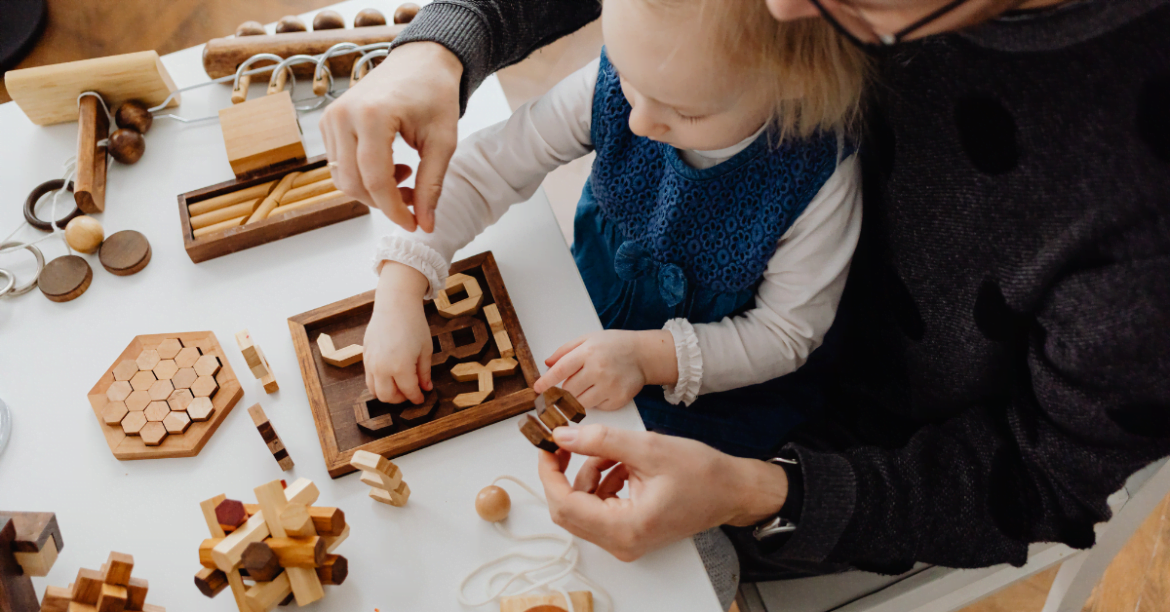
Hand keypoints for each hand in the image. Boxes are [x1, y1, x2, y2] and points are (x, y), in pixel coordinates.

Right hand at [319, 41, 462, 232]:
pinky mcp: (328, 122)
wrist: (420, 61)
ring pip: (342, 178)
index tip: (413, 225)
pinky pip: (339, 165)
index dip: (394, 210)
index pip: (376, 180)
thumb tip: (425, 224)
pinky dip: (363, 176)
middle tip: (414, 199)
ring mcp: (331, 118)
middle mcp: (343, 115)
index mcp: (372, 116)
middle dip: (383, 203)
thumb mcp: (443, 142)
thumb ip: (432, 185)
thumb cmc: (434, 94)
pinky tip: (390, 165)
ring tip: (406, 176)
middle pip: (353, 184)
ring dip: (373, 191)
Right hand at [363, 262, 432, 403]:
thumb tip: (426, 388)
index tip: (422, 398)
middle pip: (388, 397)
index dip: (417, 398)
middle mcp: (382, 368)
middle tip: (410, 393)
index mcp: (400, 366)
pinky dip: (378, 383)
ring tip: (400, 386)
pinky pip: (369, 378)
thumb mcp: (425, 349)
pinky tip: (390, 376)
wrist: (395, 304)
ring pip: (374, 391)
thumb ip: (424, 372)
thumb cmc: (413, 324)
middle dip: (400, 399)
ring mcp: (371, 363)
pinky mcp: (365, 356)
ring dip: (387, 393)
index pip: (408, 391)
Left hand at [534, 330, 677, 410]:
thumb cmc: (614, 345)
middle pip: (568, 390)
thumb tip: (546, 364)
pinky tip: (600, 391)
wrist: (643, 355)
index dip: (546, 382)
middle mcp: (599, 370)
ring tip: (584, 387)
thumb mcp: (588, 339)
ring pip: (580, 403)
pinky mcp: (618, 400)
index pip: (560, 370)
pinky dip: (593, 402)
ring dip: (576, 398)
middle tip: (563, 389)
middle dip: (562, 391)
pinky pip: (596, 408)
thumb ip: (565, 351)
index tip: (537, 389)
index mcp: (588, 352)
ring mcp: (609, 387)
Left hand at [537, 425, 788, 560]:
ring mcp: (625, 540)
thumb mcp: (648, 448)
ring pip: (584, 505)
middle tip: (566, 441)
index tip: (546, 445)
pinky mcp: (630, 531)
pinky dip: (602, 481)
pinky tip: (622, 463)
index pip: (565, 505)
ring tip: (613, 450)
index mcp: (625, 528)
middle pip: (570, 509)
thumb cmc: (702, 474)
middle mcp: (621, 542)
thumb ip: (600, 441)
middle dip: (564, 472)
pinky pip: (600, 506)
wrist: (734, 491)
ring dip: (588, 473)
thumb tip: (562, 436)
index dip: (549, 473)